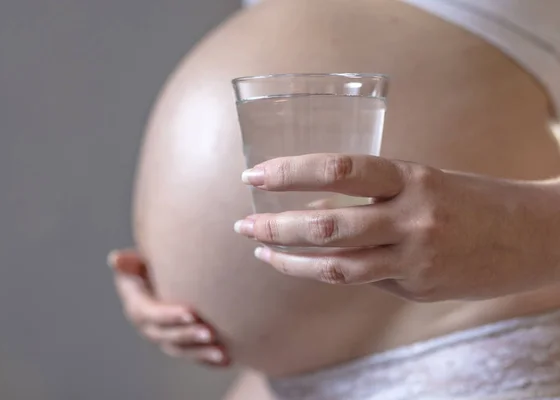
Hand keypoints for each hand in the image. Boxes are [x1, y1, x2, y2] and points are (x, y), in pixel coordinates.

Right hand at [108, 249, 229, 365]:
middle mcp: (149, 327)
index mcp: (138, 307)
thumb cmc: (149, 267)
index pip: (152, 314)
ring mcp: (164, 339)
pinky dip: (208, 361)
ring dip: (200, 353)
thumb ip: (131, 263)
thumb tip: (115, 259)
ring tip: (221, 352)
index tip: (192, 312)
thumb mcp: (138, 263)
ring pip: (181, 350)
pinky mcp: (180, 345)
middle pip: (167, 336)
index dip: (170, 315)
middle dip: (188, 336)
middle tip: (210, 333)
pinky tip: (227, 360)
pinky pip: (192, 356)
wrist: (160, 281)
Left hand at [234, 154, 559, 300]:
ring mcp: (415, 258)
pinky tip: (305, 267)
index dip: (291, 171)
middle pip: (327, 225)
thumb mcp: (424, 180)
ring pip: (338, 266)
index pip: (339, 169)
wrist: (534, 235)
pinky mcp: (418, 287)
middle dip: (276, 226)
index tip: (255, 175)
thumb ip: (374, 197)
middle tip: (243, 225)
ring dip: (291, 261)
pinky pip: (362, 282)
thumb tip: (317, 213)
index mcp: (411, 176)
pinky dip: (327, 273)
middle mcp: (411, 216)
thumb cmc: (470, 200)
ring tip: (261, 252)